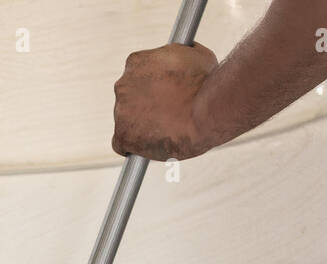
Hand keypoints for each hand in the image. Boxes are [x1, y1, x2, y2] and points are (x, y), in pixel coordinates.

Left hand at [112, 42, 219, 159]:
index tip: (163, 95)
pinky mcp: (123, 135)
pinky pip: (121, 144)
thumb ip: (183, 55)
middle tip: (166, 115)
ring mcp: (120, 111)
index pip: (136, 76)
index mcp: (136, 62)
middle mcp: (122, 84)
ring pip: (126, 121)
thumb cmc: (206, 83)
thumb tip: (188, 52)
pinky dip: (133, 147)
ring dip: (142, 126)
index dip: (152, 87)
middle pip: (129, 99)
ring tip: (167, 130)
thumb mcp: (196, 55)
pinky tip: (146, 148)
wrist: (206, 110)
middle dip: (146, 106)